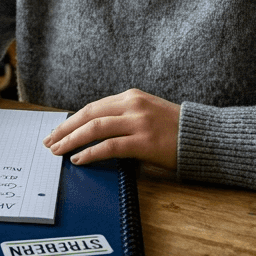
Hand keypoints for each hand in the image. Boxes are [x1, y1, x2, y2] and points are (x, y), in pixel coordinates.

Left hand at [43, 89, 181, 168]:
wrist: (205, 137)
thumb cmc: (175, 129)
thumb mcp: (147, 113)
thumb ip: (124, 118)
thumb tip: (93, 133)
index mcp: (132, 96)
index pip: (93, 107)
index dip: (72, 120)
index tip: (57, 131)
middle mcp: (133, 105)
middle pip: (89, 114)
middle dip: (65, 128)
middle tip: (49, 141)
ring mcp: (139, 122)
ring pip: (95, 128)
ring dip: (72, 140)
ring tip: (58, 150)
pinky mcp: (145, 141)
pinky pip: (110, 146)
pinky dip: (91, 153)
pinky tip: (79, 159)